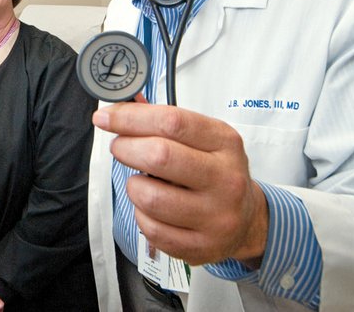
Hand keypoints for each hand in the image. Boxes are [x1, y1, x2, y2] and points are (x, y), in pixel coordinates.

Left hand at [94, 95, 268, 265]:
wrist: (247, 220)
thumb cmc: (216, 172)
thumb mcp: (203, 138)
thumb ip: (163, 120)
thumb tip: (121, 107)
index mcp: (224, 143)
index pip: (172, 121)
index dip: (130, 117)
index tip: (106, 117)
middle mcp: (225, 179)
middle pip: (159, 156)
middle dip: (126, 148)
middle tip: (120, 147)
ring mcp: (215, 215)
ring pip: (149, 196)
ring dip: (133, 186)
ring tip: (143, 182)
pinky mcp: (201, 245)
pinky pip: (150, 228)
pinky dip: (140, 214)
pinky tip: (152, 207)